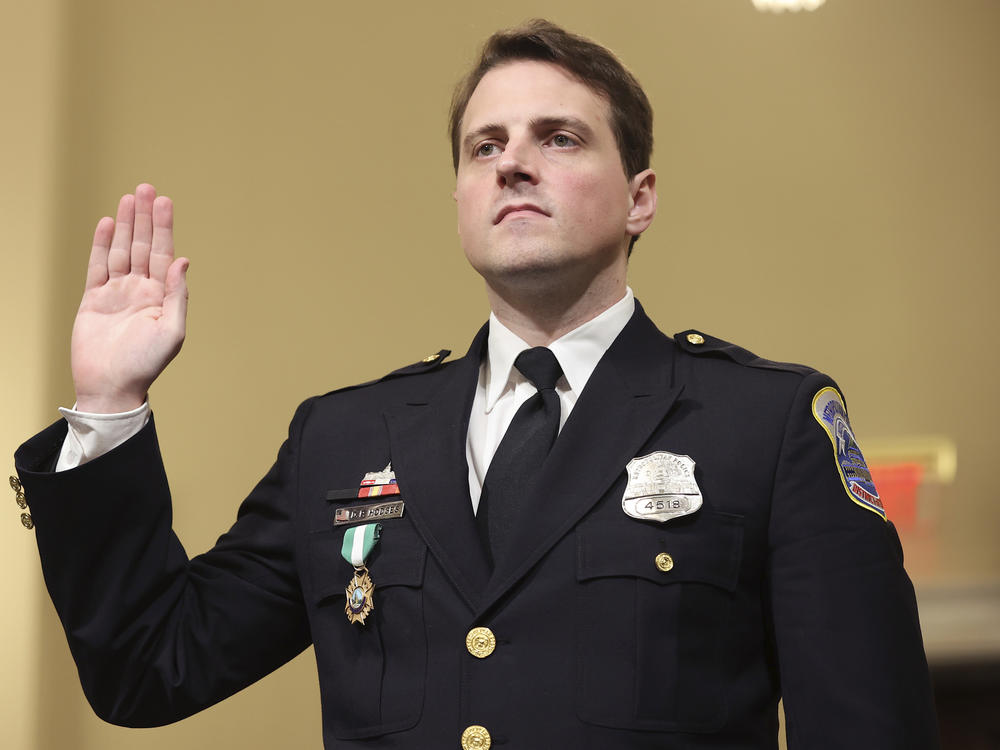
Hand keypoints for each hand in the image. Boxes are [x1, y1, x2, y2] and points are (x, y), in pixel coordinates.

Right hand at [71, 184, 188, 412]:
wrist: (111, 387)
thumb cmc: (146, 365)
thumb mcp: (171, 331)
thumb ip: (177, 295)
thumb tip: (183, 262)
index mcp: (161, 296)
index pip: (163, 254)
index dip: (164, 228)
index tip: (164, 202)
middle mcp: (140, 290)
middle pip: (142, 245)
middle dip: (145, 217)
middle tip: (146, 188)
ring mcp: (117, 293)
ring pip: (121, 250)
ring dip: (126, 225)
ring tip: (129, 198)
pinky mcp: (94, 299)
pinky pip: (97, 266)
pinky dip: (102, 245)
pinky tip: (108, 224)